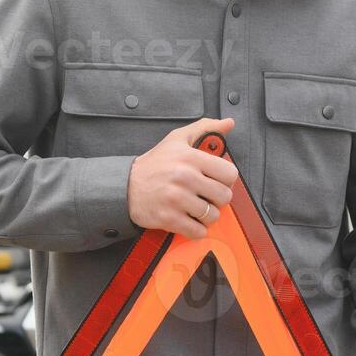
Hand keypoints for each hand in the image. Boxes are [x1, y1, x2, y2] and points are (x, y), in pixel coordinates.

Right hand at [126, 117, 239, 239]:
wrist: (125, 186)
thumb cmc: (154, 163)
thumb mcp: (178, 139)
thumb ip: (205, 129)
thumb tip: (228, 123)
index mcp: (190, 158)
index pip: (230, 174)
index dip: (226, 179)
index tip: (217, 180)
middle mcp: (185, 177)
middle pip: (224, 197)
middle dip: (217, 198)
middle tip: (206, 195)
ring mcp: (177, 199)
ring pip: (212, 216)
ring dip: (207, 215)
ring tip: (195, 207)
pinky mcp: (169, 218)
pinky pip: (198, 231)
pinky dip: (196, 229)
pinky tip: (189, 219)